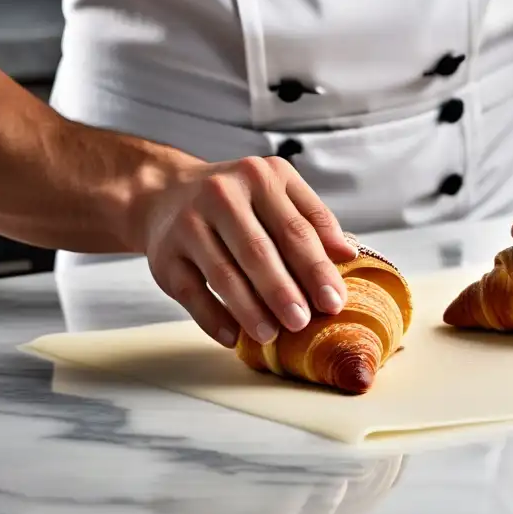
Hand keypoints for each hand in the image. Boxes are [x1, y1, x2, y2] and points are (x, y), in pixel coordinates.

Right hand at [132, 156, 357, 347]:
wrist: (164, 193)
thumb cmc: (237, 201)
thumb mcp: (278, 194)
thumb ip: (314, 221)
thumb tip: (348, 254)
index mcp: (262, 177)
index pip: (297, 228)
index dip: (317, 268)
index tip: (335, 301)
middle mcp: (223, 194)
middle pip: (259, 251)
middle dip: (284, 291)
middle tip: (303, 322)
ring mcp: (189, 223)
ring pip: (224, 273)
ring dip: (250, 309)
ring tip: (272, 334)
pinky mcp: (164, 254)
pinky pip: (192, 292)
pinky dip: (213, 317)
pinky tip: (233, 337)